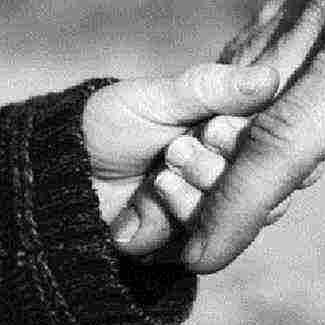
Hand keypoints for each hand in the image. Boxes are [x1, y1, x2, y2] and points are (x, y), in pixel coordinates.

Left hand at [82, 64, 278, 254]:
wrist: (55, 177)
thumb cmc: (106, 126)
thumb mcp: (157, 99)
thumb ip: (213, 90)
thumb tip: (270, 78)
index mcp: (230, 129)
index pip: (269, 143)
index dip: (245, 142)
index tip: (211, 129)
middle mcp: (230, 171)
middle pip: (258, 186)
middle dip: (213, 170)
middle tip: (174, 151)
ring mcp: (212, 209)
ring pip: (233, 218)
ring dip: (192, 200)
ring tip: (157, 180)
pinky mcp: (189, 242)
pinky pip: (200, 246)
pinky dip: (169, 226)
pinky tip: (141, 211)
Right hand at [183, 0, 324, 272]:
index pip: (288, 138)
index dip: (240, 205)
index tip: (206, 254)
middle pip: (244, 108)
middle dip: (211, 180)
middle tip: (187, 235)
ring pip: (246, 66)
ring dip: (219, 129)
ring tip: (204, 181)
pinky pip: (268, 31)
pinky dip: (242, 81)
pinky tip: (243, 99)